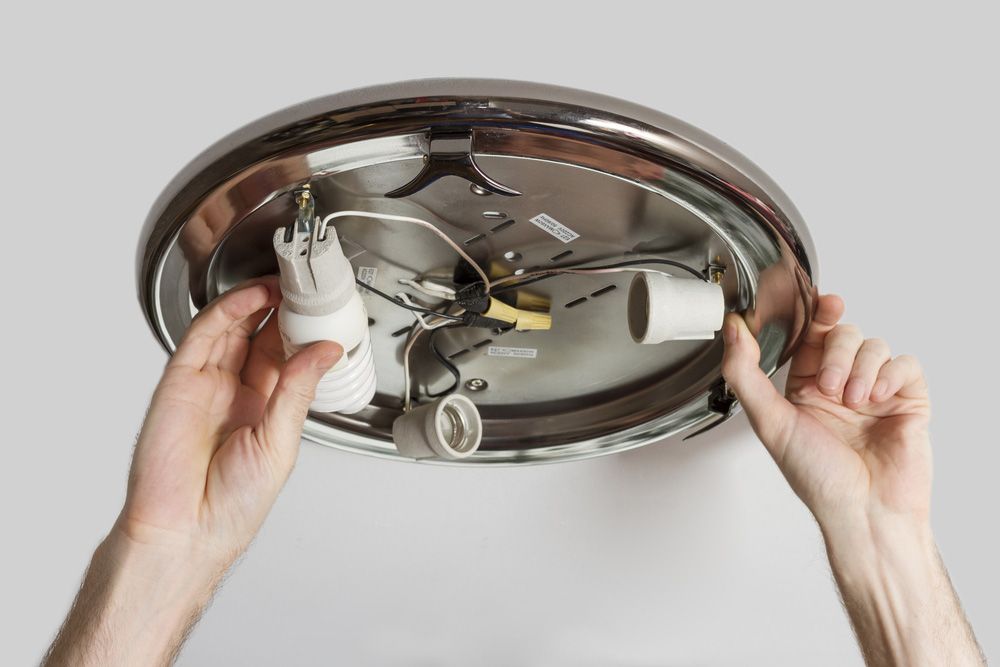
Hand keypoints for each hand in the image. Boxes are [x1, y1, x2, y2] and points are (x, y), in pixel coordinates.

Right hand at [118, 276, 341, 567]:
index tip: (326, 307)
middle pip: (261, 335)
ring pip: (233, 327)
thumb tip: (325, 351)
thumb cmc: (231, 506)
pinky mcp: (180, 381)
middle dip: (283, 308)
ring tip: (285, 281)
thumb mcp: (280, 443)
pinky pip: (204, 336)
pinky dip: (228, 310)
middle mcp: (236, 393)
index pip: (286, 356)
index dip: (303, 330)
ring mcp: (207, 384)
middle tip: (306, 283)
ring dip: (258, 300)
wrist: (185, 532)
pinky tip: (254, 297)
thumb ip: (298, 390)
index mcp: (266, 409)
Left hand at [720, 294, 931, 531]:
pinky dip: (889, 374)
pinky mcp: (907, 400)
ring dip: (859, 369)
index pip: (810, 335)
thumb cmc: (818, 477)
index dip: (815, 313)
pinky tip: (877, 397)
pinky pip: (905, 363)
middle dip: (835, 353)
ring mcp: (874, 391)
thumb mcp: (769, 421)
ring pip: (873, 345)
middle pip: (842, 334)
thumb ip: (745, 373)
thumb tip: (731, 329)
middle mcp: (839, 384)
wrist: (863, 511)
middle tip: (829, 387)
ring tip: (853, 403)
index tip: (822, 302)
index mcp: (805, 387)